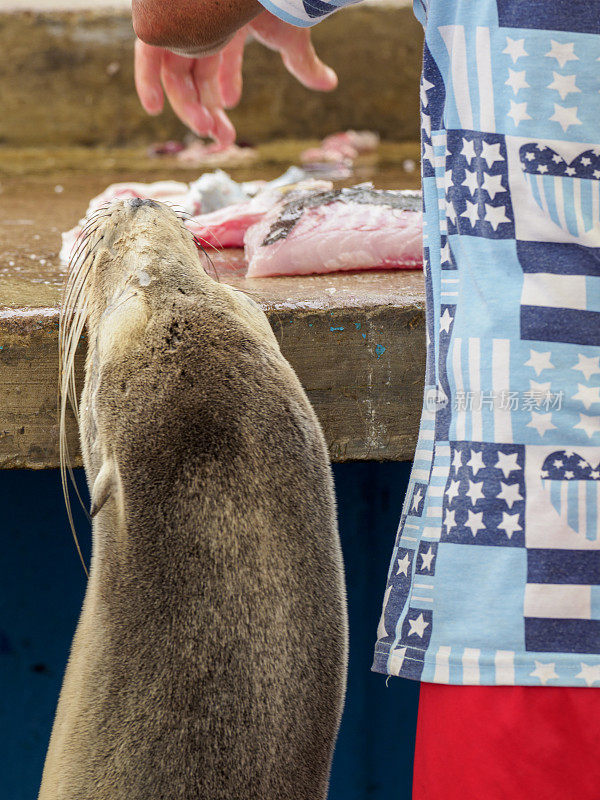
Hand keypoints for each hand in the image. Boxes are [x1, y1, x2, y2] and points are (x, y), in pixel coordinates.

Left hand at [134, 11, 337, 148]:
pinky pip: (147, 52)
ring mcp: (181, 18)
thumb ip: (303, 62)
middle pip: (197, 70)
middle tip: (220, 136)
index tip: (228, 118)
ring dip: (186, 104)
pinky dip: (146, 80)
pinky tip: (153, 107)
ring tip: (203, 127)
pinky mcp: (160, 16)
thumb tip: (330, 84)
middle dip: (208, 107)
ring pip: (175, 69)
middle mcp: (202, 20)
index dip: (224, 88)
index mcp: (228, 20)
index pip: (220, 59)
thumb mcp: (291, 35)